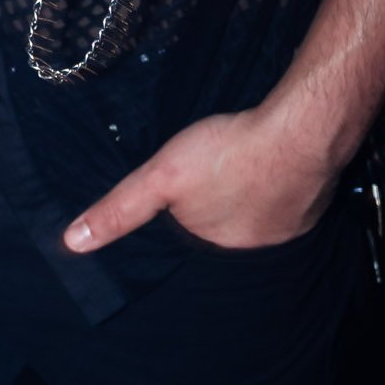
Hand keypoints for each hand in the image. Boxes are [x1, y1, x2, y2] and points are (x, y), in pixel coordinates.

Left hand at [63, 104, 343, 254]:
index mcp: (220, 253)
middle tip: (206, 187)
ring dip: (245, 202)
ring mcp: (289, 230)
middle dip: (213, 216)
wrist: (303, 131)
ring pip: (256, 218)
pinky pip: (284, 203)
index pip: (190, 250)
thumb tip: (73, 243)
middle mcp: (257, 252)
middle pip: (224, 234)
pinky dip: (273, 189)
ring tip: (231, 178)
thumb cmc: (230, 154)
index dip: (178, 230)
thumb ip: (120, 210)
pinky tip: (264, 168)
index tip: (174, 213)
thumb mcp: (162, 178)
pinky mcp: (312, 204)